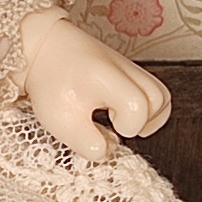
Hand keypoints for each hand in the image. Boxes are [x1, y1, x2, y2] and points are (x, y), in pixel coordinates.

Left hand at [20, 11, 169, 161]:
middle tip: (115, 124)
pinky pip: (151, 88)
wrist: (40, 49)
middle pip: (159, 97)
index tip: (107, 127)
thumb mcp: (60, 121)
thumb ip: (88, 144)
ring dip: (148, 114)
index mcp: (104, 77)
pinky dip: (144, 105)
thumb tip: (109, 152)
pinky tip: (121, 111)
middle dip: (143, 120)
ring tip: (120, 119)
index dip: (128, 125)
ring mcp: (128, 66)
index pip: (137, 106)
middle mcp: (122, 68)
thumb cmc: (49, 84)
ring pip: (160, 93)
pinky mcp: (128, 68)